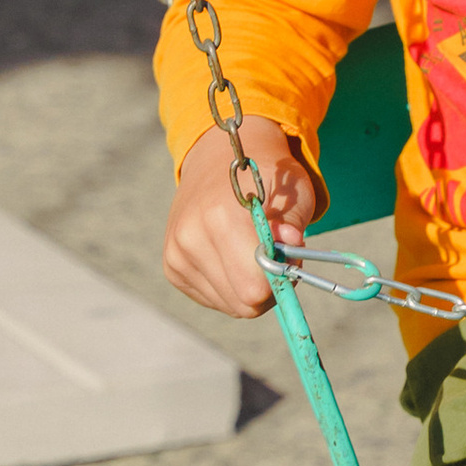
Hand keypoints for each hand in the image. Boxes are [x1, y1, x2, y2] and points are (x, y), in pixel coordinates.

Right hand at [162, 119, 315, 317]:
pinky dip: (228, 287)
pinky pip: (211, 298)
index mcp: (220, 217)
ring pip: (227, 304)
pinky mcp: (171, 266)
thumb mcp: (293, 193)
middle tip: (273, 260)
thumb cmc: (262, 180)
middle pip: (241, 303)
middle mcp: (191, 238)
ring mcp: (176, 254)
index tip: (286, 259)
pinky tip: (230, 258)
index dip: (278, 281)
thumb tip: (291, 248)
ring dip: (247, 289)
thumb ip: (294, 226)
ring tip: (250, 255)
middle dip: (266, 290)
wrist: (216, 161)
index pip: (253, 288)